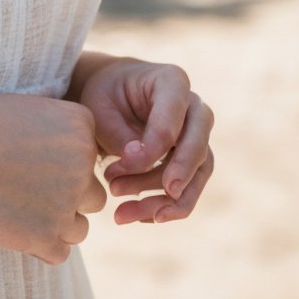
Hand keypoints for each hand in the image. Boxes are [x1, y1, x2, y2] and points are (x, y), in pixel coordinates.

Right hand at [0, 93, 107, 263]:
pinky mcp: (48, 238)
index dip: (64, 161)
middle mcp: (84, 168)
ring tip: (21, 210)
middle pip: (93, 193)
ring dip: (57, 224)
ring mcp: (68, 206)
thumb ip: (56, 120)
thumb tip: (71, 134)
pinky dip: (41, 246)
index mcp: (81, 130)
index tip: (33, 158)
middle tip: (28, 189)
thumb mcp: (23, 106)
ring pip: (80, 227)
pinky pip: (60, 252)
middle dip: (68, 196)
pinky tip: (17, 229)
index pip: (91, 156)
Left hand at [78, 57, 214, 224]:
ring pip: (197, 174)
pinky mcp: (193, 161)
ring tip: (122, 213)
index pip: (172, 118)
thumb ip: (120, 134)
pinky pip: (189, 189)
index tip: (120, 166)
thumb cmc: (105, 96)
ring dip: (163, 200)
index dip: (152, 146)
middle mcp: (194, 107)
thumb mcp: (100, 107)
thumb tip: (139, 162)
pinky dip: (164, 208)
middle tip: (159, 195)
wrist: (112, 96)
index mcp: (172, 81)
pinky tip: (133, 216)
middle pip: (198, 145)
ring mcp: (198, 136)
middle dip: (178, 173)